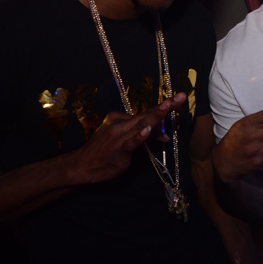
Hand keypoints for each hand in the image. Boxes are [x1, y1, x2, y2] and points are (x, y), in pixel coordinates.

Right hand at [67, 94, 186, 184]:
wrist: (81, 166)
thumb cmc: (104, 152)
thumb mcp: (125, 140)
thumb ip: (145, 136)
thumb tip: (165, 136)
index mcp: (120, 119)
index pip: (146, 113)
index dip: (164, 106)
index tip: (179, 97)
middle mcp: (120, 124)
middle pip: (147, 114)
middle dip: (165, 105)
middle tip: (181, 97)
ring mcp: (118, 136)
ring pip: (141, 124)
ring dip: (155, 115)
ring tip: (168, 106)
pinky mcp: (118, 151)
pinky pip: (130, 143)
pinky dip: (139, 136)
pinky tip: (147, 130)